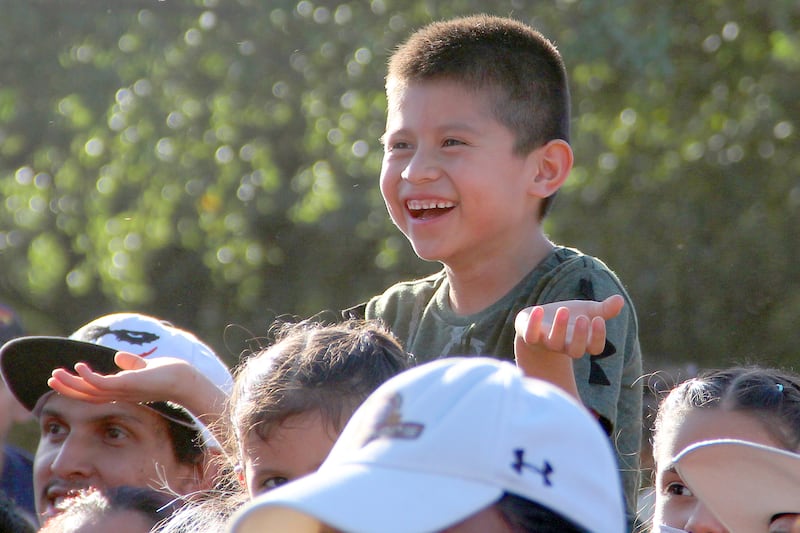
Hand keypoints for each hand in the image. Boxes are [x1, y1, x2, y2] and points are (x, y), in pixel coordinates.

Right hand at [48, 351, 192, 404]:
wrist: (184, 380)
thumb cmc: (167, 374)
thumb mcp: (144, 368)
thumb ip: (131, 364)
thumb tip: (118, 357)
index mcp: (120, 391)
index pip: (93, 392)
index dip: (76, 387)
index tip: (61, 378)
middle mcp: (119, 394)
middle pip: (87, 395)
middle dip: (67, 388)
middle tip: (51, 378)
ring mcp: (122, 391)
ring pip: (90, 391)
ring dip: (72, 383)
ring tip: (56, 374)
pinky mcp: (127, 384)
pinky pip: (103, 384)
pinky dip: (90, 377)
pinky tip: (80, 367)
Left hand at [515, 294, 623, 358]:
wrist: (538, 322)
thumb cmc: (567, 319)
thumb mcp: (586, 311)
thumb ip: (604, 309)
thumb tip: (620, 300)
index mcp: (582, 342)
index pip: (595, 347)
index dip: (597, 336)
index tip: (598, 320)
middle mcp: (565, 346)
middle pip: (576, 351)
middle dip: (580, 336)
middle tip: (583, 319)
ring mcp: (547, 343)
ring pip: (554, 343)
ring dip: (559, 327)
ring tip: (564, 310)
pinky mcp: (530, 337)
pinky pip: (531, 336)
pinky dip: (534, 324)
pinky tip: (539, 309)